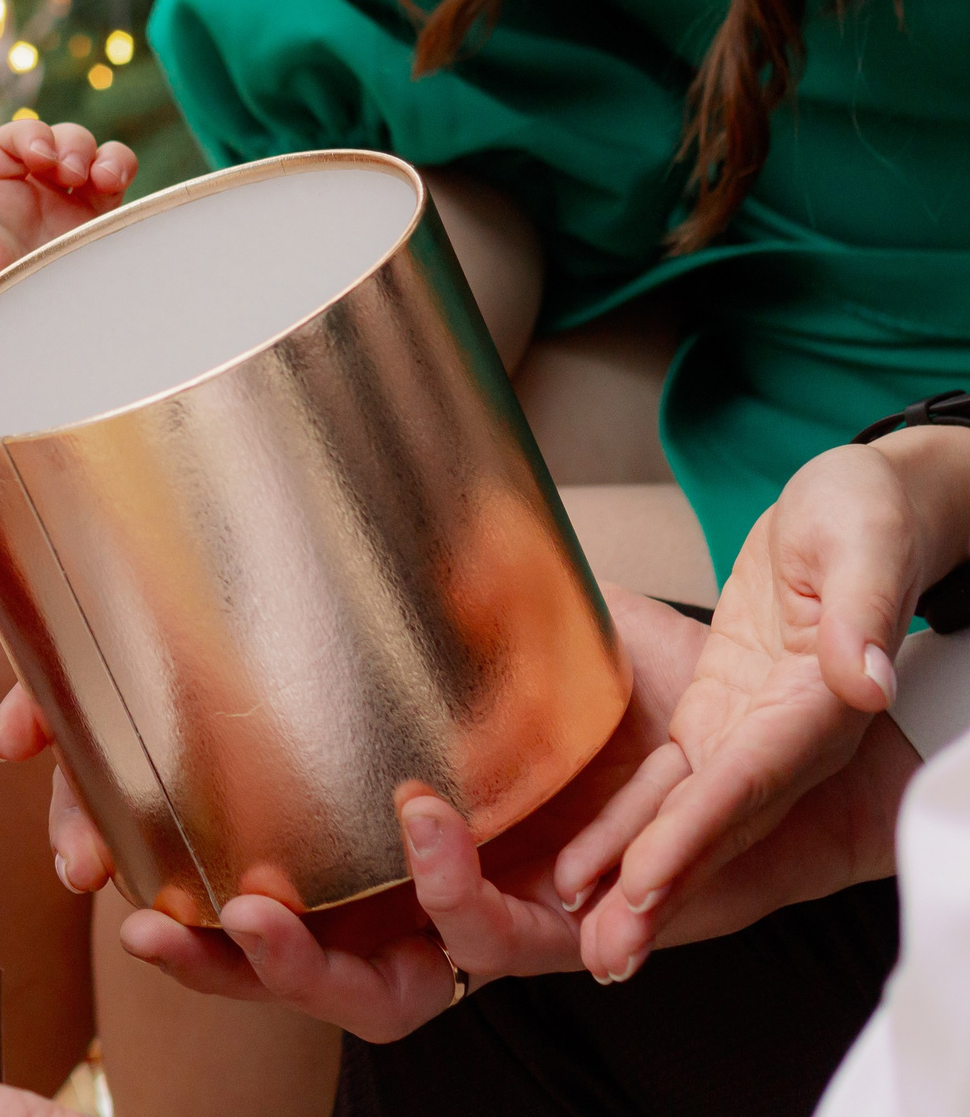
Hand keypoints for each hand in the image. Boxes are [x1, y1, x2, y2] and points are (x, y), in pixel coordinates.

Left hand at [0, 120, 134, 314]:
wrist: (21, 356)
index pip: (11, 143)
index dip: (28, 137)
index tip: (39, 159)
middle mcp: (34, 195)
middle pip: (57, 140)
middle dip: (67, 144)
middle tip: (69, 172)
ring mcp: (72, 208)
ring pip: (92, 155)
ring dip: (98, 154)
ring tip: (99, 178)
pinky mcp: (102, 226)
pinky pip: (117, 181)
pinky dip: (120, 167)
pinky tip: (113, 181)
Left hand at [553, 431, 963, 976]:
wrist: (866, 507)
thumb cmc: (870, 511)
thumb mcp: (867, 539)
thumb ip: (866, 608)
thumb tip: (864, 678)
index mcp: (822, 700)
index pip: (750, 778)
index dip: (698, 833)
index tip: (645, 882)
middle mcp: (789, 734)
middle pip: (717, 821)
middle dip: (661, 888)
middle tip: (603, 952)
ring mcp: (755, 733)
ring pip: (689, 815)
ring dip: (638, 873)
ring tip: (587, 932)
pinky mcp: (724, 718)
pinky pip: (674, 783)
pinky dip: (634, 826)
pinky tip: (590, 867)